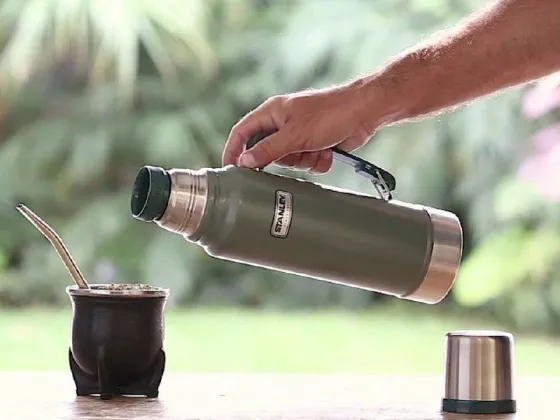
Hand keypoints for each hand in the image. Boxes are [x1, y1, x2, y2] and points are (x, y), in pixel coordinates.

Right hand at [222, 82, 376, 173]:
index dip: (234, 150)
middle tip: (296, 152)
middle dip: (285, 159)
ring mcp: (299, 134)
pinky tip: (328, 150)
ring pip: (289, 161)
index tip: (231, 168)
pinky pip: (307, 163)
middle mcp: (283, 123)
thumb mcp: (294, 135)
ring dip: (304, 160)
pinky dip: (317, 161)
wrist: (364, 113)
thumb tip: (244, 161)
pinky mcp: (314, 144)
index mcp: (272, 113)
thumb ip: (268, 150)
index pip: (242, 132)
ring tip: (318, 148)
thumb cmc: (330, 114)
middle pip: (268, 152)